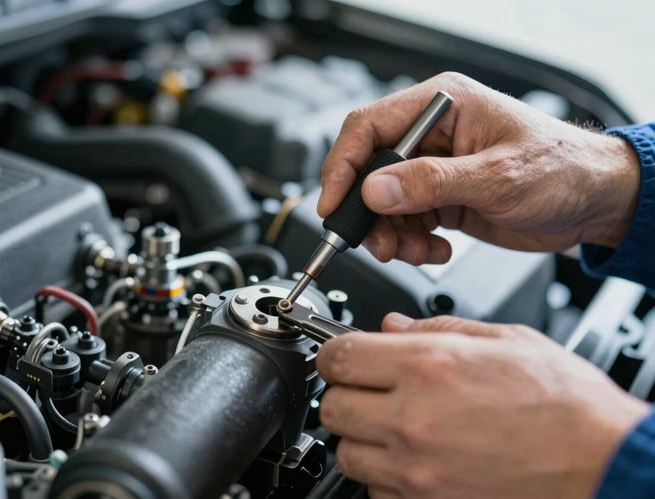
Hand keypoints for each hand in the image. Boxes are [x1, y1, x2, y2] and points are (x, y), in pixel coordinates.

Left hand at [316, 314, 649, 498]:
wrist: (603, 464)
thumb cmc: (565, 405)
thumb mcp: (505, 340)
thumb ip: (438, 328)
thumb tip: (392, 324)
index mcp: (427, 366)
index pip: (337, 355)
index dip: (336, 352)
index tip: (346, 355)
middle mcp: (412, 419)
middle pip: (332, 407)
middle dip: (347, 394)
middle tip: (372, 390)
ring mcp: (416, 470)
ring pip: (347, 453)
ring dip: (363, 437)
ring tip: (396, 428)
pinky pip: (376, 491)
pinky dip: (387, 477)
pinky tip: (416, 461)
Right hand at [318, 72, 639, 264]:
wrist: (593, 203)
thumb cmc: (563, 169)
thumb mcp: (497, 176)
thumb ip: (432, 183)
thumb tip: (376, 190)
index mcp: (441, 107)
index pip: (368, 128)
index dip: (342, 166)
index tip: (334, 204)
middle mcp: (430, 136)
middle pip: (369, 171)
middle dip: (368, 212)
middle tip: (378, 242)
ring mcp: (433, 169)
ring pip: (382, 204)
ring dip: (390, 235)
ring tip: (414, 251)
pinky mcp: (438, 198)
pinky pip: (403, 223)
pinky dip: (411, 244)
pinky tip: (436, 250)